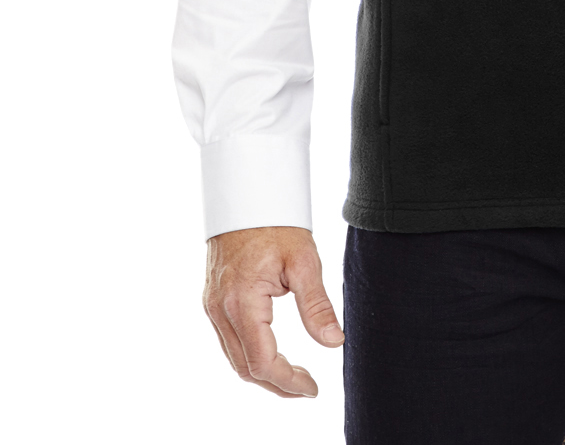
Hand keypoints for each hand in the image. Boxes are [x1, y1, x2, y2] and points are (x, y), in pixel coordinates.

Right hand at [203, 225, 343, 397]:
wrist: (246, 193)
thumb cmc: (276, 222)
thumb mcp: (304, 260)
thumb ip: (317, 305)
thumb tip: (335, 342)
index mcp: (242, 302)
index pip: (263, 362)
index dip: (289, 382)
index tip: (313, 388)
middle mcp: (220, 309)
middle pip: (245, 367)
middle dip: (277, 384)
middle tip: (307, 387)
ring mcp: (212, 306)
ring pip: (234, 358)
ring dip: (263, 373)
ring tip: (294, 376)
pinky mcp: (213, 300)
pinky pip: (228, 341)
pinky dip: (250, 355)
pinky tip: (272, 353)